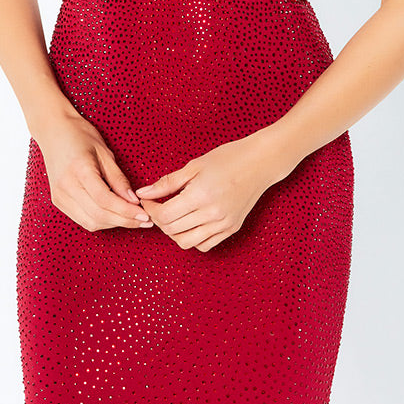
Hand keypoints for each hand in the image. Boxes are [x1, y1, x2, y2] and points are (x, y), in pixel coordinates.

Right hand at [34, 111, 154, 233]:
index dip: (127, 211)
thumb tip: (134, 201)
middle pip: (99, 214)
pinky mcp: (58, 201)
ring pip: (90, 222)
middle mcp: (66, 186)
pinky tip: (114, 216)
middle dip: (124, 221)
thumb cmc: (80, 136)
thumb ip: (118, 179)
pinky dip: (100, 221)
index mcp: (79, 169)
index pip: (106, 200)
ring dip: (114, 224)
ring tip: (132, 219)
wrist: (53, 130)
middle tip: (145, 221)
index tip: (145, 215)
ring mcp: (59, 195)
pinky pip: (82, 219)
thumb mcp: (104, 152)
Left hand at [134, 134, 276, 251]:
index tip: (149, 199)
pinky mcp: (232, 229)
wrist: (260, 162)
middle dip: (159, 220)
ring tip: (173, 215)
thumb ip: (166, 183)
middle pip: (172, 231)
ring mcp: (224, 225)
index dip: (151, 209)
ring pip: (187, 243)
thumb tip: (143, 194)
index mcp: (200, 196)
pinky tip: (190, 223)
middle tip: (158, 205)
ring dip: (174, 232)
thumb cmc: (227, 159)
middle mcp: (213, 215)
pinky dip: (192, 238)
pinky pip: (205, 245)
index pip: (164, 216)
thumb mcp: (193, 166)